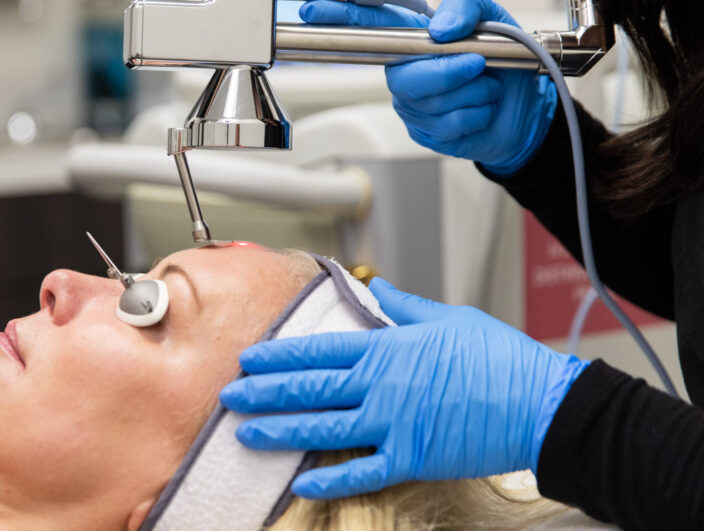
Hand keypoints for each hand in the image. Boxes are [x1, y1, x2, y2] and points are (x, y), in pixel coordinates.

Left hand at [219, 277, 588, 498]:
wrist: (541, 404)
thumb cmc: (499, 358)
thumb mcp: (449, 318)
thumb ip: (405, 307)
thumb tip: (378, 288)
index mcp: (388, 347)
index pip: (320, 349)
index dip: (280, 355)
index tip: (250, 358)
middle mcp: (382, 385)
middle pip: (310, 388)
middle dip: (265, 392)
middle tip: (230, 396)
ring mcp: (394, 424)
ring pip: (324, 429)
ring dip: (281, 432)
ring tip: (247, 434)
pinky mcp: (412, 458)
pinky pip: (361, 472)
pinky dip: (330, 479)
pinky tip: (300, 482)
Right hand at [300, 0, 556, 174]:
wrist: (527, 105)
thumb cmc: (505, 59)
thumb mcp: (494, 16)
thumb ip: (465, 6)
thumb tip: (440, 29)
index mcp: (412, 38)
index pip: (368, 24)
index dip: (340, 17)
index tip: (313, 10)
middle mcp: (404, 70)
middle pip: (406, 74)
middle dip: (448, 71)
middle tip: (479, 63)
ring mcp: (412, 104)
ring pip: (431, 100)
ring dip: (474, 93)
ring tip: (486, 87)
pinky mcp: (425, 131)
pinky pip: (448, 123)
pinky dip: (478, 114)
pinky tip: (482, 109)